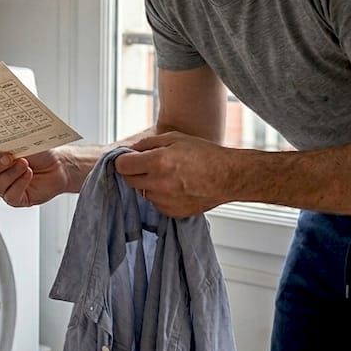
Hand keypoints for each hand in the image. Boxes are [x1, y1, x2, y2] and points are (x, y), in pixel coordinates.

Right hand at [0, 144, 71, 206]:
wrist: (59, 165)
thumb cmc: (40, 151)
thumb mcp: (22, 139)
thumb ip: (6, 138)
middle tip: (9, 157)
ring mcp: (4, 185)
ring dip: (11, 174)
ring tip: (25, 165)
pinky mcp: (15, 198)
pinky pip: (10, 195)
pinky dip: (20, 184)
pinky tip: (28, 175)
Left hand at [116, 131, 233, 216]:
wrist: (228, 177)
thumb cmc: (205, 154)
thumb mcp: (175, 138)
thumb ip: (148, 143)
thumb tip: (131, 150)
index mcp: (157, 162)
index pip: (122, 166)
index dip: (124, 160)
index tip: (130, 159)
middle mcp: (158, 184)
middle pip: (129, 181)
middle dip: (135, 172)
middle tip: (150, 165)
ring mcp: (165, 200)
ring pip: (143, 193)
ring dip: (149, 184)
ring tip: (169, 176)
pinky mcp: (172, 212)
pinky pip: (156, 204)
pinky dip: (161, 196)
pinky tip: (177, 187)